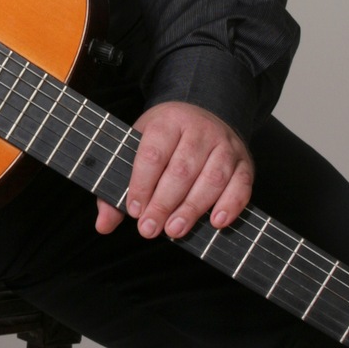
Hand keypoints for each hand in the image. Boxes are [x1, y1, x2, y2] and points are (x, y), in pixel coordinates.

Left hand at [95, 102, 253, 239]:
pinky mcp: (244, 162)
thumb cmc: (165, 142)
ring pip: (212, 178)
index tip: (134, 211)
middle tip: (150, 229)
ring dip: (193, 208)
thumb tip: (103, 225)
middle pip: (182, 169)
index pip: (153, 154)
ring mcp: (225, 145)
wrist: (203, 117)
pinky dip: (231, 205)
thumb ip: (118, 190)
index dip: (142, 184)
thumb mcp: (136, 151)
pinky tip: (216, 222)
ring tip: (175, 230)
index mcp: (168, 122)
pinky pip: (241, 185)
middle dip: (164, 203)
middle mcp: (200, 129)